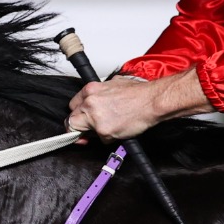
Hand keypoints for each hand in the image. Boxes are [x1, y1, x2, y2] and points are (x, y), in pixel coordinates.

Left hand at [65, 68, 213, 141]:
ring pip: (83, 132)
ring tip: (111, 127)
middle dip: (80, 127)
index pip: (72, 106)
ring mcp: (95, 117)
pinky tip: (119, 129)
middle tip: (88, 131)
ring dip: (94, 133)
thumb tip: (98, 100)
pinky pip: (101, 139)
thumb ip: (101, 93)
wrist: (152, 101)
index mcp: (91, 89)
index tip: (81, 121)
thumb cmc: (139, 93)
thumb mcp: (114, 83)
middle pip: (72, 121)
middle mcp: (89, 102)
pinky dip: (109, 137)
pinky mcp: (103, 130)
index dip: (77, 115)